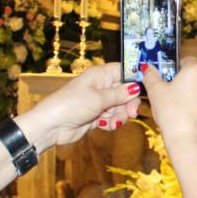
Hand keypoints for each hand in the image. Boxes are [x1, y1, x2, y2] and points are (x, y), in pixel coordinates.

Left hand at [16, 63, 139, 152]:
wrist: (52, 126)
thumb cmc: (71, 104)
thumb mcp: (99, 98)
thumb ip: (119, 94)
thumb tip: (136, 87)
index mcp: (101, 75)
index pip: (124, 71)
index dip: (135, 80)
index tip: (144, 90)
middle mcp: (101, 86)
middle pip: (125, 92)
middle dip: (129, 103)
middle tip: (131, 113)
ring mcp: (99, 101)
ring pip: (120, 107)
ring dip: (120, 116)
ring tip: (114, 123)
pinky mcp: (96, 115)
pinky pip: (112, 117)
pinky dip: (112, 122)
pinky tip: (106, 126)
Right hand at [143, 57, 196, 161]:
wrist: (189, 141)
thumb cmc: (172, 115)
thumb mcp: (155, 93)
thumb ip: (151, 76)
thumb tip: (148, 68)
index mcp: (195, 70)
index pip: (187, 60)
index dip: (177, 69)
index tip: (170, 80)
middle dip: (186, 82)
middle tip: (172, 95)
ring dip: (195, 93)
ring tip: (181, 107)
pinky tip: (190, 115)